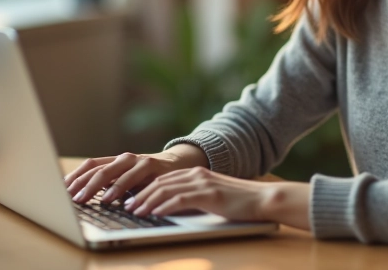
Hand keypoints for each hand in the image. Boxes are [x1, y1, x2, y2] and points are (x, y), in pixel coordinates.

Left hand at [64, 144, 207, 203]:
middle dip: (85, 184)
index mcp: (116, 161)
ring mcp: (139, 161)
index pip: (91, 165)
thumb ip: (110, 185)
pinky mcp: (154, 166)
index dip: (76, 176)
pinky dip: (127, 189)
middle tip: (74, 198)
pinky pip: (138, 177)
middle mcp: (125, 158)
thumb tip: (82, 197)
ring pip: (117, 170)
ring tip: (96, 199)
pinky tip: (121, 201)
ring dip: (104, 186)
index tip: (63, 190)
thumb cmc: (148, 177)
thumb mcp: (127, 180)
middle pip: (100, 168)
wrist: (180, 164)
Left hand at [126, 167, 311, 229]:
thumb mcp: (210, 197)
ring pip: (166, 189)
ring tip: (134, 211)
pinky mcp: (209, 194)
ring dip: (147, 201)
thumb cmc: (238, 203)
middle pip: (159, 182)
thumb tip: (168, 208)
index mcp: (195, 173)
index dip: (143, 188)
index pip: (162, 179)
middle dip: (139, 194)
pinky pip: (180, 200)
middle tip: (125, 206)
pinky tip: (155, 213)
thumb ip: (191, 198)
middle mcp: (196, 174)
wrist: (262, 199)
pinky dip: (164, 206)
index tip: (129, 199)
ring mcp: (202, 183)